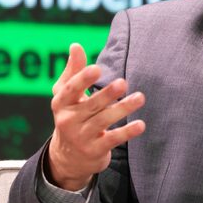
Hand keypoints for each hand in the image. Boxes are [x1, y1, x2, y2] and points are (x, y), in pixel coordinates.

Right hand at [46, 43, 145, 189]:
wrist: (69, 157)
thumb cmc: (72, 116)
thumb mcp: (66, 96)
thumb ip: (73, 71)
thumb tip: (76, 45)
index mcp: (61, 103)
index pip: (70, 90)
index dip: (82, 79)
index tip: (97, 68)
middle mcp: (68, 120)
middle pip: (91, 105)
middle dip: (107, 94)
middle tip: (123, 82)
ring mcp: (81, 137)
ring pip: (104, 121)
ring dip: (123, 108)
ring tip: (140, 97)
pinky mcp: (95, 150)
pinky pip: (113, 140)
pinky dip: (127, 132)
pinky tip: (141, 124)